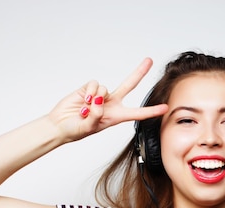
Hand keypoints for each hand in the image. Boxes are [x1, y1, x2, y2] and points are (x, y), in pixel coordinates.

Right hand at [47, 58, 167, 143]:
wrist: (59, 125)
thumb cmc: (75, 130)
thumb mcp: (88, 128)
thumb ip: (96, 116)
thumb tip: (99, 101)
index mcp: (117, 116)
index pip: (137, 113)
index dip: (151, 111)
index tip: (165, 108)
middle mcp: (111, 103)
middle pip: (129, 85)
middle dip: (139, 72)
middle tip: (149, 60)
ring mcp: (100, 95)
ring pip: (106, 88)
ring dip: (96, 99)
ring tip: (86, 110)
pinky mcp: (89, 88)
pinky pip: (95, 84)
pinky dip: (90, 93)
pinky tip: (83, 101)